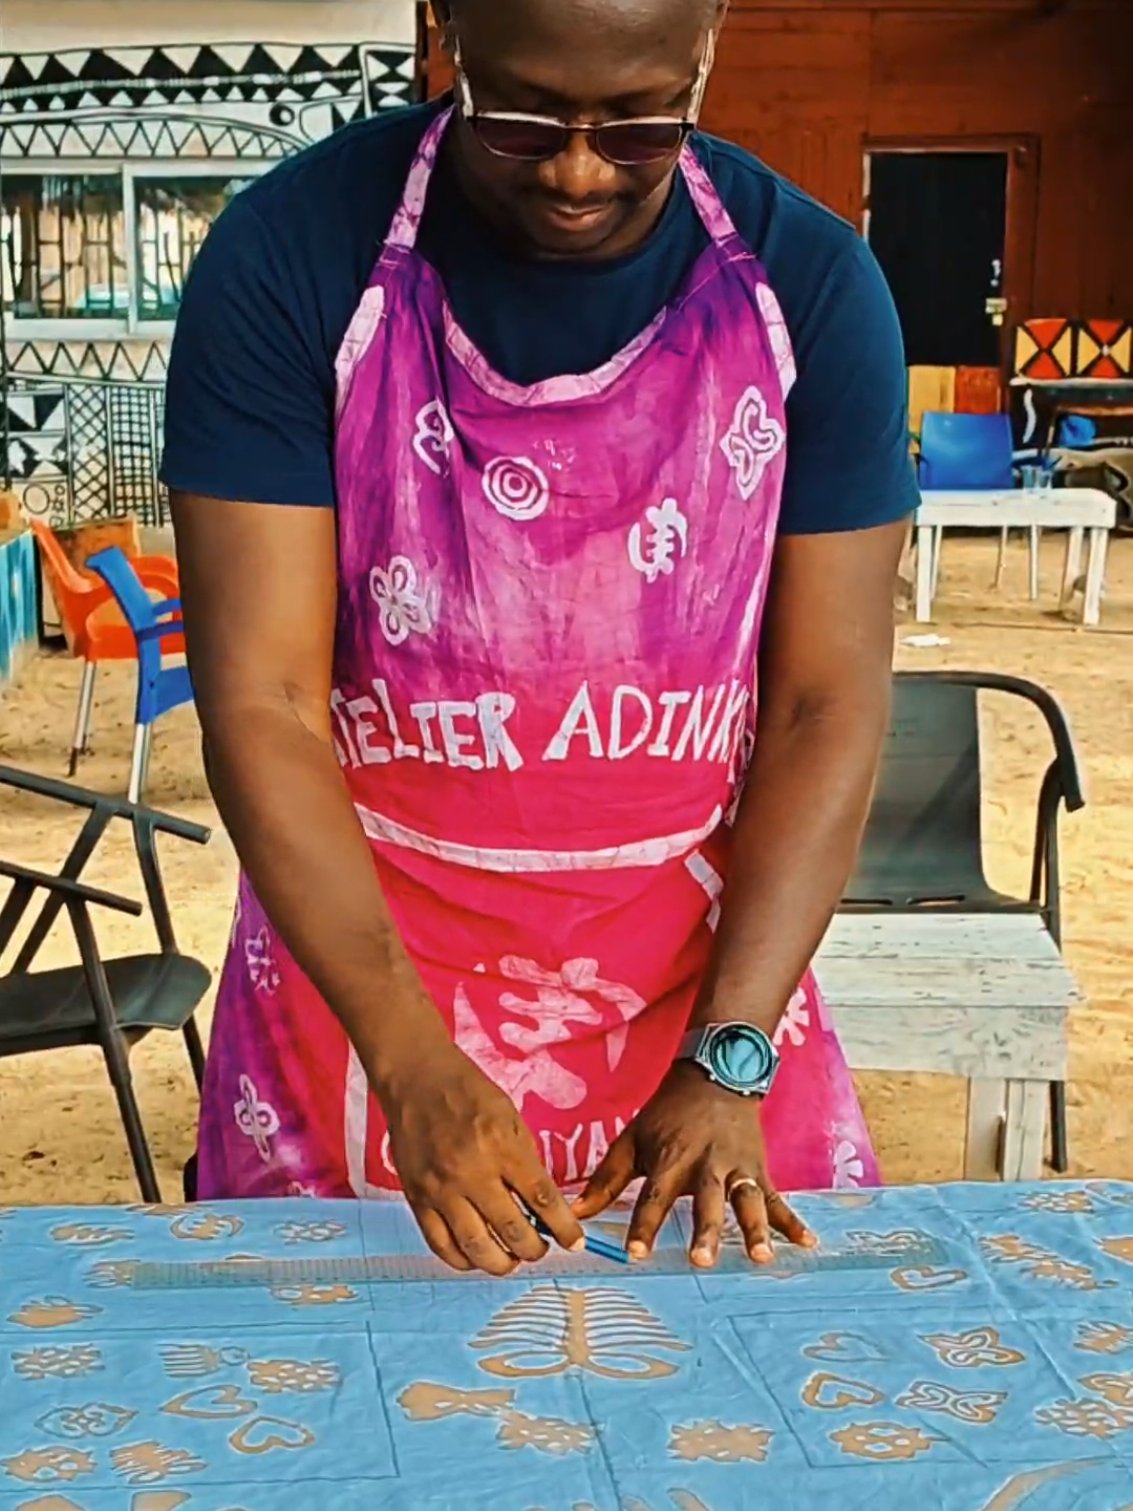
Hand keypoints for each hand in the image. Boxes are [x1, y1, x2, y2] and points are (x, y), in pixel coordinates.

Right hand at [380, 1041, 584, 1275]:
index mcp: (501, 1146)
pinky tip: (477, 1257)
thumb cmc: (467, 1090)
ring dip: (502, 1263)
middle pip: (512, 1231)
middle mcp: (471, 1172)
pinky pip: (441, 1245)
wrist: (415, 1078)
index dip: (564, 1228)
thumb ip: (525, 1159)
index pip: (541, 1199)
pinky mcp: (417, 1198)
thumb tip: (541, 1203)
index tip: (575, 1242)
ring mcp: (441, 1189)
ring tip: (512, 1259)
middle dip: (535, 1250)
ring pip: (476, 1247)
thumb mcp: (510, 1116)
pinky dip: (463, 1260)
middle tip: (541, 1249)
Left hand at [573, 1062, 815, 1267]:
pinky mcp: (759, 1170)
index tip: (635, 1253)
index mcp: (672, 1158)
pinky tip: (806, 1243)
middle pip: (706, 1200)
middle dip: (705, 1230)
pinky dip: (793, 1221)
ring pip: (747, 1201)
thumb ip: (607, 1180)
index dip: (644, 1224)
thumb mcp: (633, 1139)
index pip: (655, 1196)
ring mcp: (737, 1168)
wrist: (714, 1074)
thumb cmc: (668, 1115)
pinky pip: (777, 1198)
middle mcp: (707, 1164)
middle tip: (701, 1260)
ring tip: (760, 1258)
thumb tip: (577, 1213)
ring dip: (754, 1229)